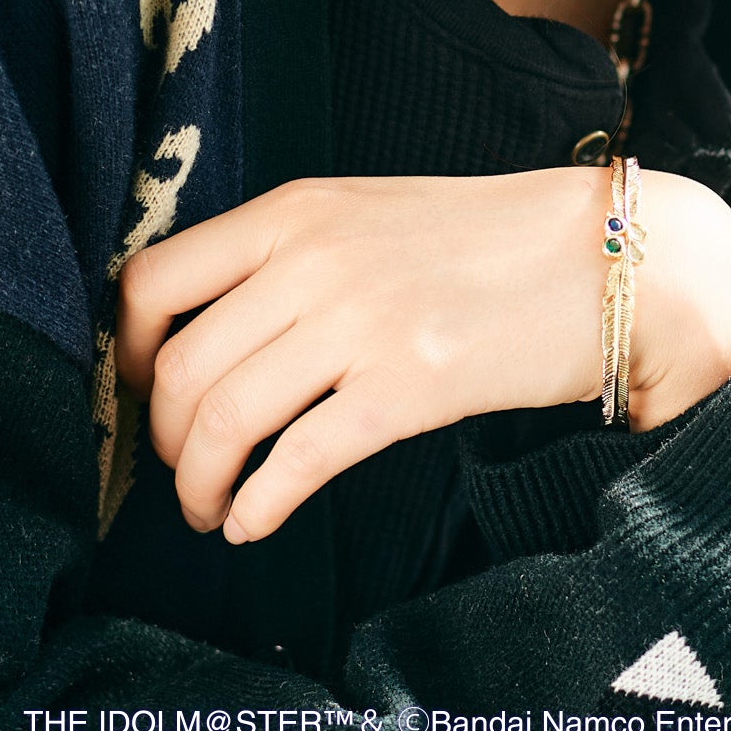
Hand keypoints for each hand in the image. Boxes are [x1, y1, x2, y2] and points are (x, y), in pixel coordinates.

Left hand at [115, 168, 730, 541]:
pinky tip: (254, 520)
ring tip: (211, 507)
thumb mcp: (369, 212)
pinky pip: (293, 463)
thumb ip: (289, 252)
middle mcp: (312, 259)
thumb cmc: (485, 238)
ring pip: (221, 420)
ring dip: (197, 484)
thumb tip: (208, 326)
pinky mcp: (407, 388)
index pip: (153, 280)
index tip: (141, 392)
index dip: (128, 353)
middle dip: (161, 439)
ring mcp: (359, 321)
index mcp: (295, 210)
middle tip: (180, 468)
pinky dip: (255, 505)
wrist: (603, 256)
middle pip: (178, 368)